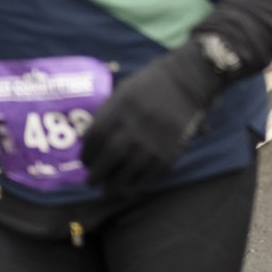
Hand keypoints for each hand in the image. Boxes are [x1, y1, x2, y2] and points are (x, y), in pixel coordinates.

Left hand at [81, 44, 223, 190]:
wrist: (186, 81)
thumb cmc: (150, 83)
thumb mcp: (123, 90)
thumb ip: (106, 114)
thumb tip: (89, 140)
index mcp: (119, 109)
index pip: (95, 138)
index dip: (86, 153)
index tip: (85, 161)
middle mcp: (134, 127)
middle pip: (108, 158)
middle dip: (96, 173)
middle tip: (91, 181)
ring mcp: (152, 142)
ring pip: (126, 172)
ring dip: (113, 185)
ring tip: (107, 190)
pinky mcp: (168, 153)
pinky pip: (148, 177)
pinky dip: (136, 186)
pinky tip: (129, 188)